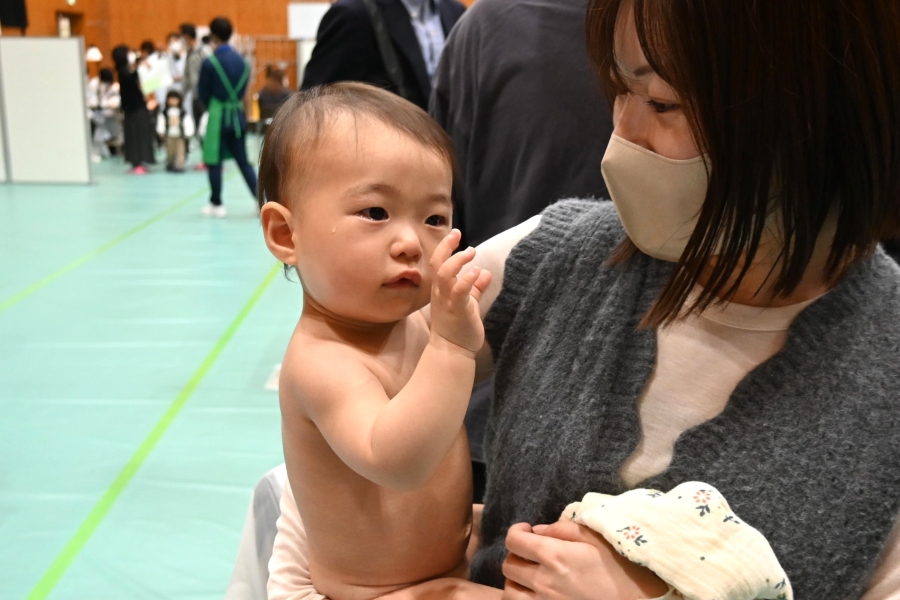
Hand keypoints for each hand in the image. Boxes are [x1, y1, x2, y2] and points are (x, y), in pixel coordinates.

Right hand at [428, 229, 491, 354]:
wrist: (452, 352)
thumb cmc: (458, 327)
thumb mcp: (467, 303)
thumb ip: (475, 288)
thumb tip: (485, 272)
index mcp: (440, 290)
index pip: (437, 262)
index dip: (445, 246)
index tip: (455, 233)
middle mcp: (440, 293)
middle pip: (437, 264)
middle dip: (446, 247)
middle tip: (458, 234)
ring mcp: (447, 302)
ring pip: (444, 275)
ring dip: (457, 260)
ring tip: (471, 251)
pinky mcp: (458, 311)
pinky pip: (459, 292)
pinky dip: (466, 280)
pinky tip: (476, 272)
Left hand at [502, 521, 667, 599]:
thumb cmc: (621, 567)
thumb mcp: (596, 538)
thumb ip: (563, 529)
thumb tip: (538, 530)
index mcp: (555, 556)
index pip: (514, 540)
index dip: (516, 531)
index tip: (526, 530)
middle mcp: (545, 582)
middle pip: (509, 566)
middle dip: (517, 554)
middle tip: (531, 552)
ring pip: (510, 592)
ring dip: (516, 581)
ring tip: (530, 575)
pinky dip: (522, 598)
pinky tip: (535, 593)